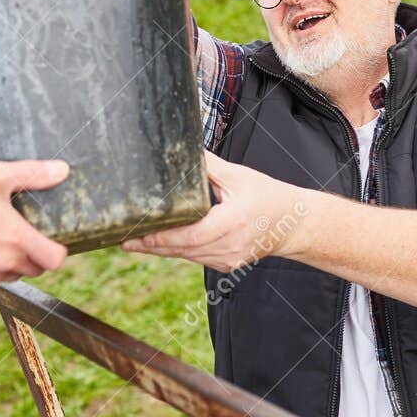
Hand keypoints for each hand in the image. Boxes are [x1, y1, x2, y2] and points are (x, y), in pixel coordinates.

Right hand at [0, 159, 69, 285]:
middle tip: (25, 235)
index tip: (52, 240)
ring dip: (14, 262)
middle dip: (36, 255)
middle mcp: (7, 262)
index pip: (55, 260)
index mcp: (18, 239)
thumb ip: (31, 174)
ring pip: (15, 275)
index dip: (57, 251)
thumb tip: (61, 170)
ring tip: (1, 238)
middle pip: (37, 269)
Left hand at [121, 152, 309, 272]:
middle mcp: (230, 245)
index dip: (161, 238)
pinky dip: (178, 251)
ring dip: (161, 250)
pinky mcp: (227, 264)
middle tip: (125, 239)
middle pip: (183, 249)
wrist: (292, 225)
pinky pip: (196, 258)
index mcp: (233, 221)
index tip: (136, 235)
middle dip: (152, 245)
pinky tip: (160, 245)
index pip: (190, 235)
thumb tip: (182, 151)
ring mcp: (229, 258)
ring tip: (134, 242)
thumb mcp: (239, 176)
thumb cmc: (267, 196)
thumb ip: (209, 166)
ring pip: (187, 256)